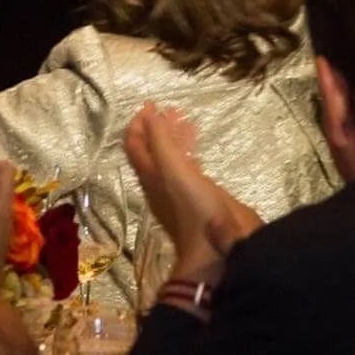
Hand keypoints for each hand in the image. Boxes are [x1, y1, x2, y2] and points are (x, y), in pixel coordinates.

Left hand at [123, 103, 261, 284]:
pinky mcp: (199, 197)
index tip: (151, 104)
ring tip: (188, 122)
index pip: (136, 145)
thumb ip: (161, 143)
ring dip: (175, 138)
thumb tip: (150, 115)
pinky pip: (189, 168)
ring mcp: (180, 191)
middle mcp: (161, 183)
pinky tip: (198, 150)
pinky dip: (189, 153)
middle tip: (174, 110)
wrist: (218, 250)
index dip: (139, 123)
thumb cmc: (194, 209)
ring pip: (172, 158)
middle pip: (153, 150)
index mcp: (150, 176)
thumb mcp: (174, 171)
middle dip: (159, 127)